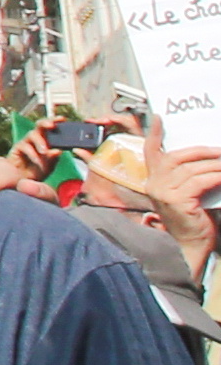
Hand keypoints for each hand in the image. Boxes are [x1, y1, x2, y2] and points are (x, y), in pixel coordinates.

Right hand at [134, 144, 220, 265]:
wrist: (190, 246)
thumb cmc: (191, 220)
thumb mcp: (185, 195)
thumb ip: (187, 178)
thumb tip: (206, 159)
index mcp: (153, 181)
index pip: (151, 152)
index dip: (154, 134)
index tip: (159, 118)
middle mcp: (154, 184)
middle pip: (175, 157)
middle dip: (200, 151)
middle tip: (219, 151)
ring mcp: (163, 193)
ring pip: (191, 169)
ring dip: (214, 165)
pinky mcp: (177, 201)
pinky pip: (200, 182)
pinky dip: (216, 177)